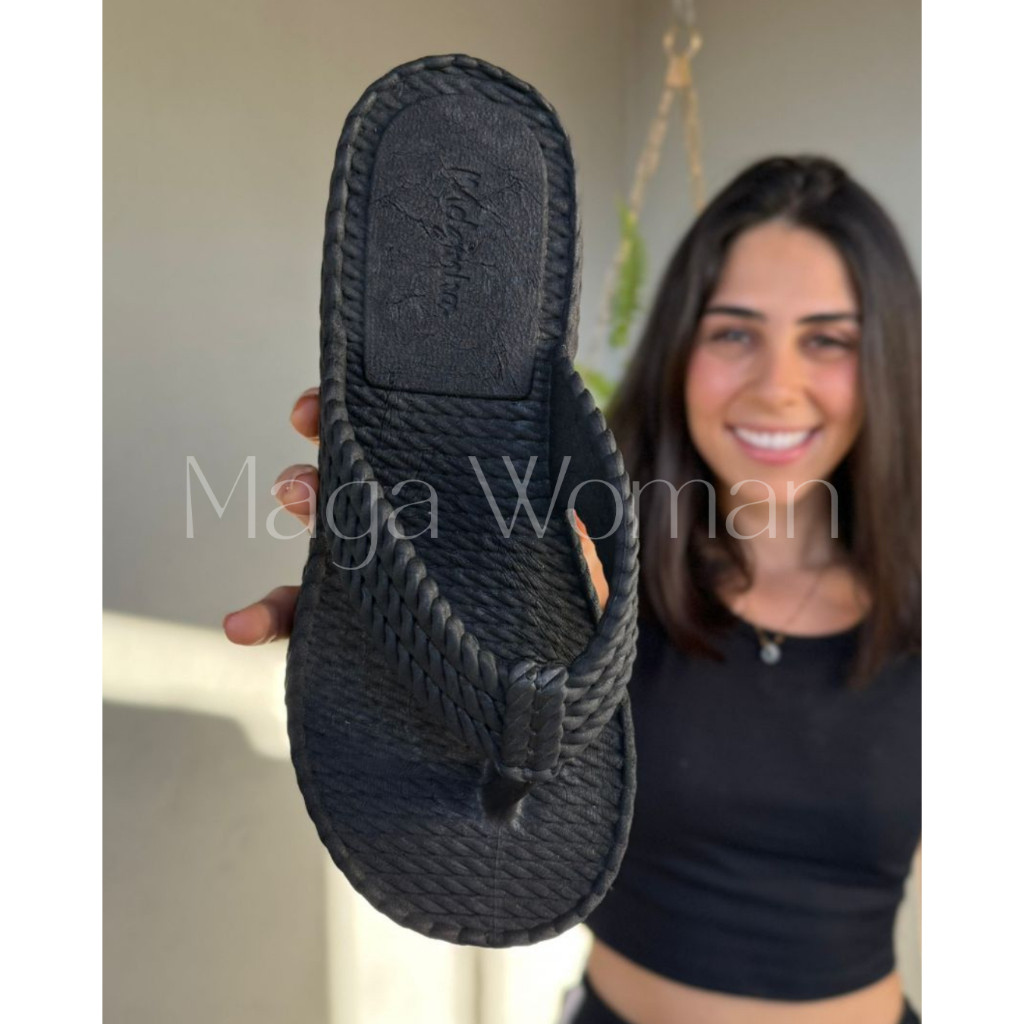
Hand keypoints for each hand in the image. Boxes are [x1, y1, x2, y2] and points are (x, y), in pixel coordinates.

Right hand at [222, 387, 610, 643]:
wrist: (560, 670)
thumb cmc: (566, 587)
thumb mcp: (576, 523)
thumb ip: (567, 474)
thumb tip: (565, 406)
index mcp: (448, 490)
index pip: (393, 442)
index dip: (349, 417)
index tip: (317, 407)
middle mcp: (409, 523)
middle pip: (351, 478)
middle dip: (324, 454)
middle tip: (319, 456)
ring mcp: (383, 573)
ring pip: (324, 536)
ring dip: (297, 509)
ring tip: (294, 498)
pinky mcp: (364, 632)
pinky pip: (306, 622)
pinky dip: (266, 618)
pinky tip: (238, 624)